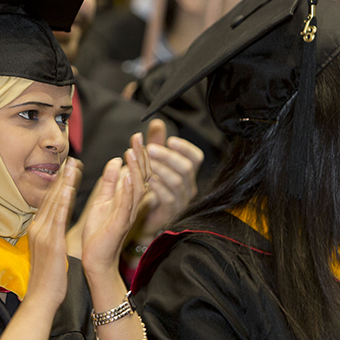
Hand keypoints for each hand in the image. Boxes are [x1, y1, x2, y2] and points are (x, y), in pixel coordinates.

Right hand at [25, 160, 79, 309]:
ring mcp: (43, 234)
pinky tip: (69, 188)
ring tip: (73, 166)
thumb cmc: (48, 280)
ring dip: (64, 183)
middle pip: (51, 198)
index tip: (68, 170)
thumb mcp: (48, 253)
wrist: (41, 298)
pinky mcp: (50, 241)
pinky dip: (63, 201)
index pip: (49, 202)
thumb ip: (51, 238)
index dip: (59, 184)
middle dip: (62, 178)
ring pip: (54, 202)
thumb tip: (55, 229)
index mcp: (38, 230)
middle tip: (72, 159)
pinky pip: (58, 217)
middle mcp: (38, 228)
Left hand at [81, 133, 151, 281]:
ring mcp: (128, 214)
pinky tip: (129, 175)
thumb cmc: (98, 233)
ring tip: (133, 151)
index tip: (137, 137)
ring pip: (138, 188)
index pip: (138, 172)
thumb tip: (116, 161)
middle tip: (139, 137)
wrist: (95, 260)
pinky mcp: (120, 224)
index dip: (138, 155)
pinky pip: (127, 205)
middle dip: (141, 156)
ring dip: (136, 168)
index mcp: (128, 199)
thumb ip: (110, 182)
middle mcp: (132, 205)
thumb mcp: (102, 201)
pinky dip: (129, 189)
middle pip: (143, 176)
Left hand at [137, 119, 202, 241]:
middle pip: (186, 168)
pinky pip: (167, 198)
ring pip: (176, 181)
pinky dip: (156, 186)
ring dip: (160, 169)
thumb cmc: (150, 188)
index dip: (185, 147)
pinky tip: (146, 179)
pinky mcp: (170, 212)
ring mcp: (181, 201)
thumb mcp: (153, 163)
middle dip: (168, 156)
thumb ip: (156, 143)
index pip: (196, 157)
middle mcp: (188, 187)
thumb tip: (157, 122)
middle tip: (150, 148)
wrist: (144, 218)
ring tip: (145, 162)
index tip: (170, 140)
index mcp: (187, 174)